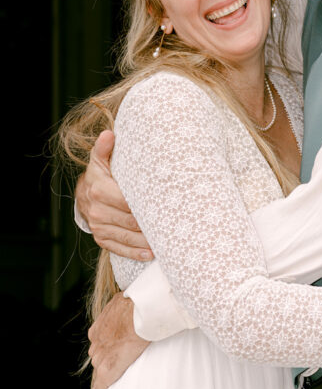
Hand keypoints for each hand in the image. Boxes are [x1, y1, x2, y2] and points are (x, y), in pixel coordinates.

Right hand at [75, 129, 152, 260]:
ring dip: (145, 242)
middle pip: (129, 221)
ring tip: (165, 243)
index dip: (145, 205)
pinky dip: (135, 253)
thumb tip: (109, 134)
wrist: (83, 194)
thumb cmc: (99, 175)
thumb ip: (104, 148)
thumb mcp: (100, 160)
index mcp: (100, 190)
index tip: (164, 207)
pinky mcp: (102, 238)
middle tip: (171, 226)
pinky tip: (150, 254)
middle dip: (150, 225)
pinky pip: (119, 248)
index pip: (126, 201)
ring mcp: (99, 226)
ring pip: (126, 237)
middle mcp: (98, 210)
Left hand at [88, 292, 149, 388]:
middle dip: (105, 362)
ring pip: (99, 371)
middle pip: (98, 357)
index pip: (99, 343)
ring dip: (104, 377)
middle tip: (115, 369)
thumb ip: (120, 307)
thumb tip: (127, 302)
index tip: (107, 355)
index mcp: (99, 328)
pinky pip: (99, 388)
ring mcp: (101, 356)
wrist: (141, 310)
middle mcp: (96, 343)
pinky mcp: (108, 370)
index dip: (104, 350)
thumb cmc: (138, 301)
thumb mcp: (123, 300)